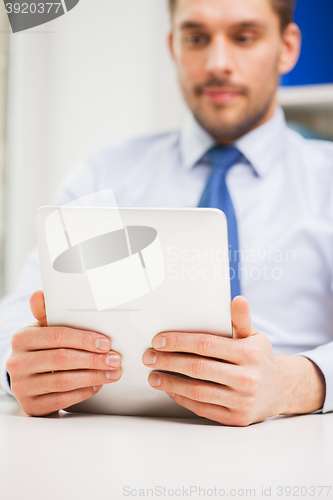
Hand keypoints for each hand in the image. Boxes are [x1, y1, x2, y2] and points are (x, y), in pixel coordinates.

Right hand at [6, 290, 121, 416]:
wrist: (27, 377)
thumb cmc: (42, 348)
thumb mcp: (43, 328)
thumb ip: (46, 312)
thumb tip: (40, 294)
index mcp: (22, 338)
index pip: (57, 336)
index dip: (84, 339)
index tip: (106, 343)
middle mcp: (17, 362)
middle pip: (62, 359)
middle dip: (94, 359)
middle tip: (115, 360)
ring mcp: (22, 386)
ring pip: (63, 381)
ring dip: (93, 377)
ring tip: (112, 373)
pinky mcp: (30, 405)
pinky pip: (61, 400)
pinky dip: (83, 392)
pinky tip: (97, 385)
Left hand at [142, 296, 324, 425]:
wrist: (281, 390)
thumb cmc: (260, 358)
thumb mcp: (254, 336)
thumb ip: (241, 319)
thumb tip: (237, 300)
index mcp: (249, 353)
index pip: (206, 344)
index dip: (179, 342)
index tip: (158, 340)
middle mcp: (247, 378)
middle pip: (197, 368)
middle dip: (168, 361)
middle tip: (149, 357)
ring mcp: (242, 401)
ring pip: (197, 391)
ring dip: (170, 383)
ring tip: (154, 376)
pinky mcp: (235, 419)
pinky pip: (202, 408)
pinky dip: (182, 399)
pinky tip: (171, 390)